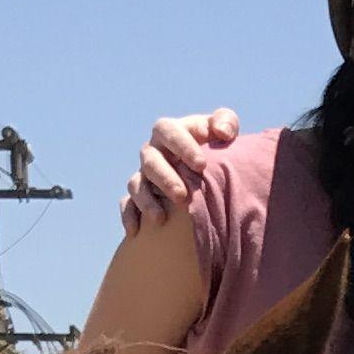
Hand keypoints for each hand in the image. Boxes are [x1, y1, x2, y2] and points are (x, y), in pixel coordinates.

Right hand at [121, 109, 237, 235]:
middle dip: (165, 178)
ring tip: (160, 219)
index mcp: (170, 132)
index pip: (169, 131)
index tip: (201, 165)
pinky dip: (129, 216)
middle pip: (150, 160)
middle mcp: (153, 152)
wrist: (207, 169)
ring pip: (136, 184)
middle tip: (182, 196)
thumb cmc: (217, 145)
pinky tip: (136, 232)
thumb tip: (222, 132)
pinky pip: (127, 205)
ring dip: (146, 201)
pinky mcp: (139, 196)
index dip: (182, 146)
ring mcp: (144, 174)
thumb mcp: (225, 129)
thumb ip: (226, 121)